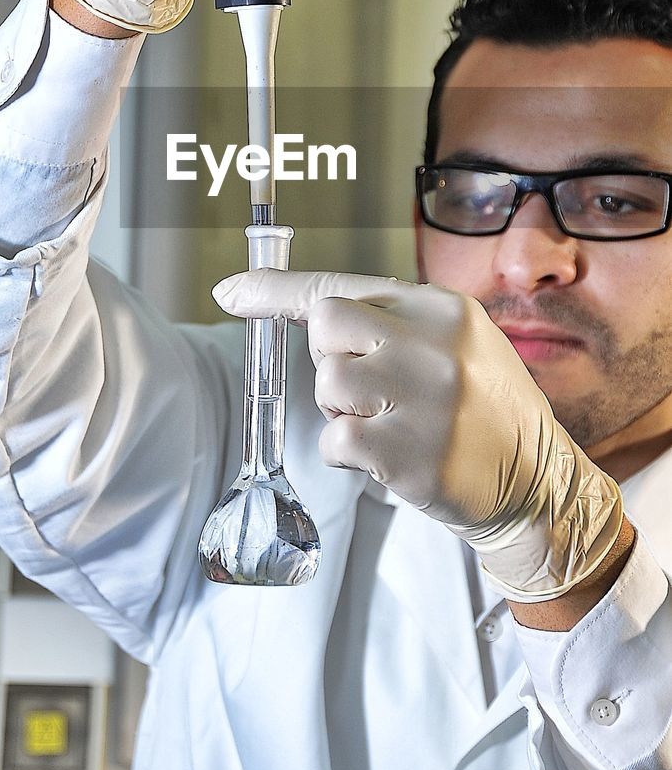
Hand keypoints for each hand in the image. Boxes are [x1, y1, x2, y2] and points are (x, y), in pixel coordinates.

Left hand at [212, 268, 623, 601]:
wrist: (538, 483)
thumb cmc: (482, 409)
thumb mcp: (453, 343)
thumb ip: (391, 323)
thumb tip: (306, 311)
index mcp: (441, 308)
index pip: (341, 286)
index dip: (276, 289)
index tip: (230, 290)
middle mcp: (432, 344)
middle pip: (326, 326)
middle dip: (331, 357)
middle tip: (368, 387)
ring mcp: (423, 398)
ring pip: (327, 383)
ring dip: (342, 409)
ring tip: (388, 423)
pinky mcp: (410, 453)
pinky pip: (336, 441)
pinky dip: (348, 454)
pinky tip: (388, 457)